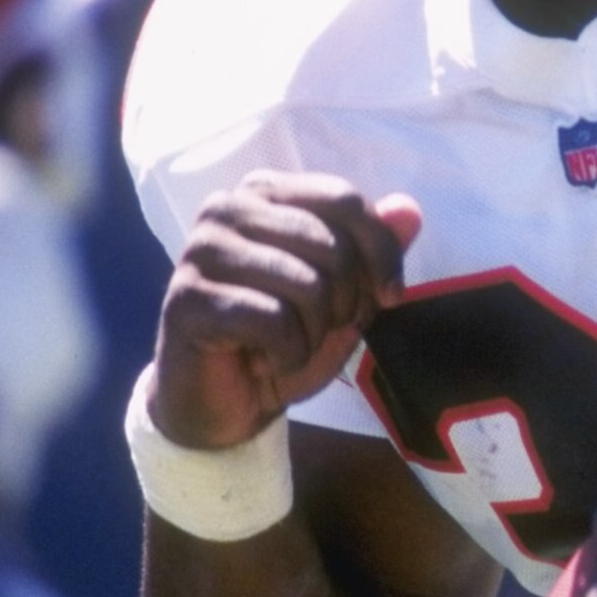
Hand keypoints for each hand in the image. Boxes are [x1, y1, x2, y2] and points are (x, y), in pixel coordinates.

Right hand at [152, 175, 421, 450]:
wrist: (222, 403)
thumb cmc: (279, 340)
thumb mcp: (344, 294)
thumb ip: (374, 248)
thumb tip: (409, 210)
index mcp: (264, 193)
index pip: (344, 200)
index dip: (382, 253)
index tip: (390, 297)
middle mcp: (227, 208)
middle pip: (331, 246)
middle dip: (345, 303)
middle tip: (316, 330)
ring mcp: (202, 251)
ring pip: (307, 284)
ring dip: (314, 334)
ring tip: (285, 346)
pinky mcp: (188, 299)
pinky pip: (274, 322)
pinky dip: (287, 355)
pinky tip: (261, 361)